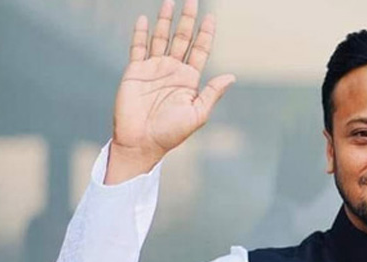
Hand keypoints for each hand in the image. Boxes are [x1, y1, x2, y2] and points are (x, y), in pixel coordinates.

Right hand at [106, 0, 235, 183]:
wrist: (141, 142)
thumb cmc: (171, 133)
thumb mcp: (197, 114)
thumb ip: (212, 93)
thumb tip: (231, 76)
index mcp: (189, 80)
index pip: (200, 50)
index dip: (206, 33)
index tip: (211, 17)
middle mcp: (172, 71)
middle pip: (182, 39)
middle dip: (187, 20)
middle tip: (192, 1)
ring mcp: (153, 69)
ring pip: (161, 38)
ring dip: (165, 21)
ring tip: (170, 2)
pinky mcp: (135, 71)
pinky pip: (138, 48)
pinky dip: (141, 33)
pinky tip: (146, 19)